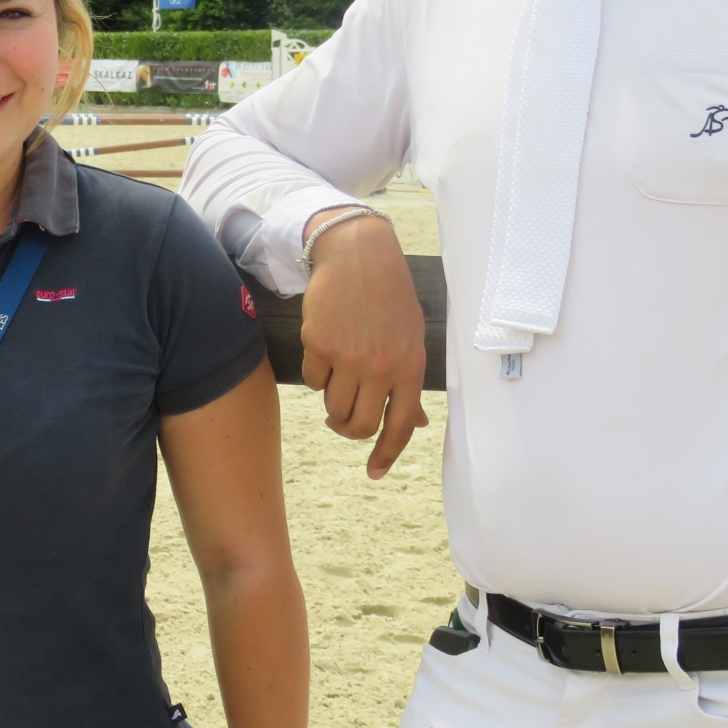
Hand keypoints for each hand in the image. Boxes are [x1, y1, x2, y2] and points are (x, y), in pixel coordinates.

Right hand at [299, 209, 427, 479]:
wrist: (358, 255)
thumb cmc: (389, 297)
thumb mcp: (411, 338)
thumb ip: (409, 381)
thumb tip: (415, 424)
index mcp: (409, 367)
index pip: (399, 426)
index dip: (386, 455)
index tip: (374, 473)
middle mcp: (379, 366)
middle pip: (358, 425)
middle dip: (348, 430)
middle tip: (342, 422)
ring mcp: (347, 356)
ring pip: (332, 408)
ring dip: (332, 403)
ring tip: (337, 380)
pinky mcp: (318, 344)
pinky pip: (313, 380)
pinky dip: (317, 375)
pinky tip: (325, 350)